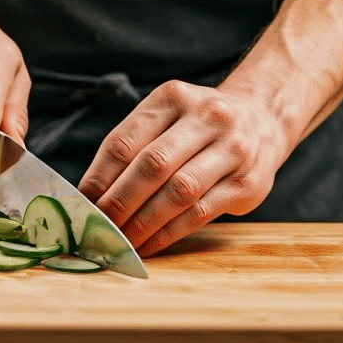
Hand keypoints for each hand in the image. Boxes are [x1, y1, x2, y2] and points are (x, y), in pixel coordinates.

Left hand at [78, 81, 285, 256]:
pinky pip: (200, 213)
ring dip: (143, 223)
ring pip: (178, 192)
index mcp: (173, 98)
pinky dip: (169, 233)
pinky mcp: (247, 183)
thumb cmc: (197, 125)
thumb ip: (133, 147)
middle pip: (152, 165)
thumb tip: (90, 196)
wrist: (262, 119)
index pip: (125, 142)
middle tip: (97, 229)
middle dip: (119, 203)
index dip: (98, 178)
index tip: (80, 206)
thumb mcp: (166, 117)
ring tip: (119, 243)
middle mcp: (207, 118)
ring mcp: (232, 149)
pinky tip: (149, 245)